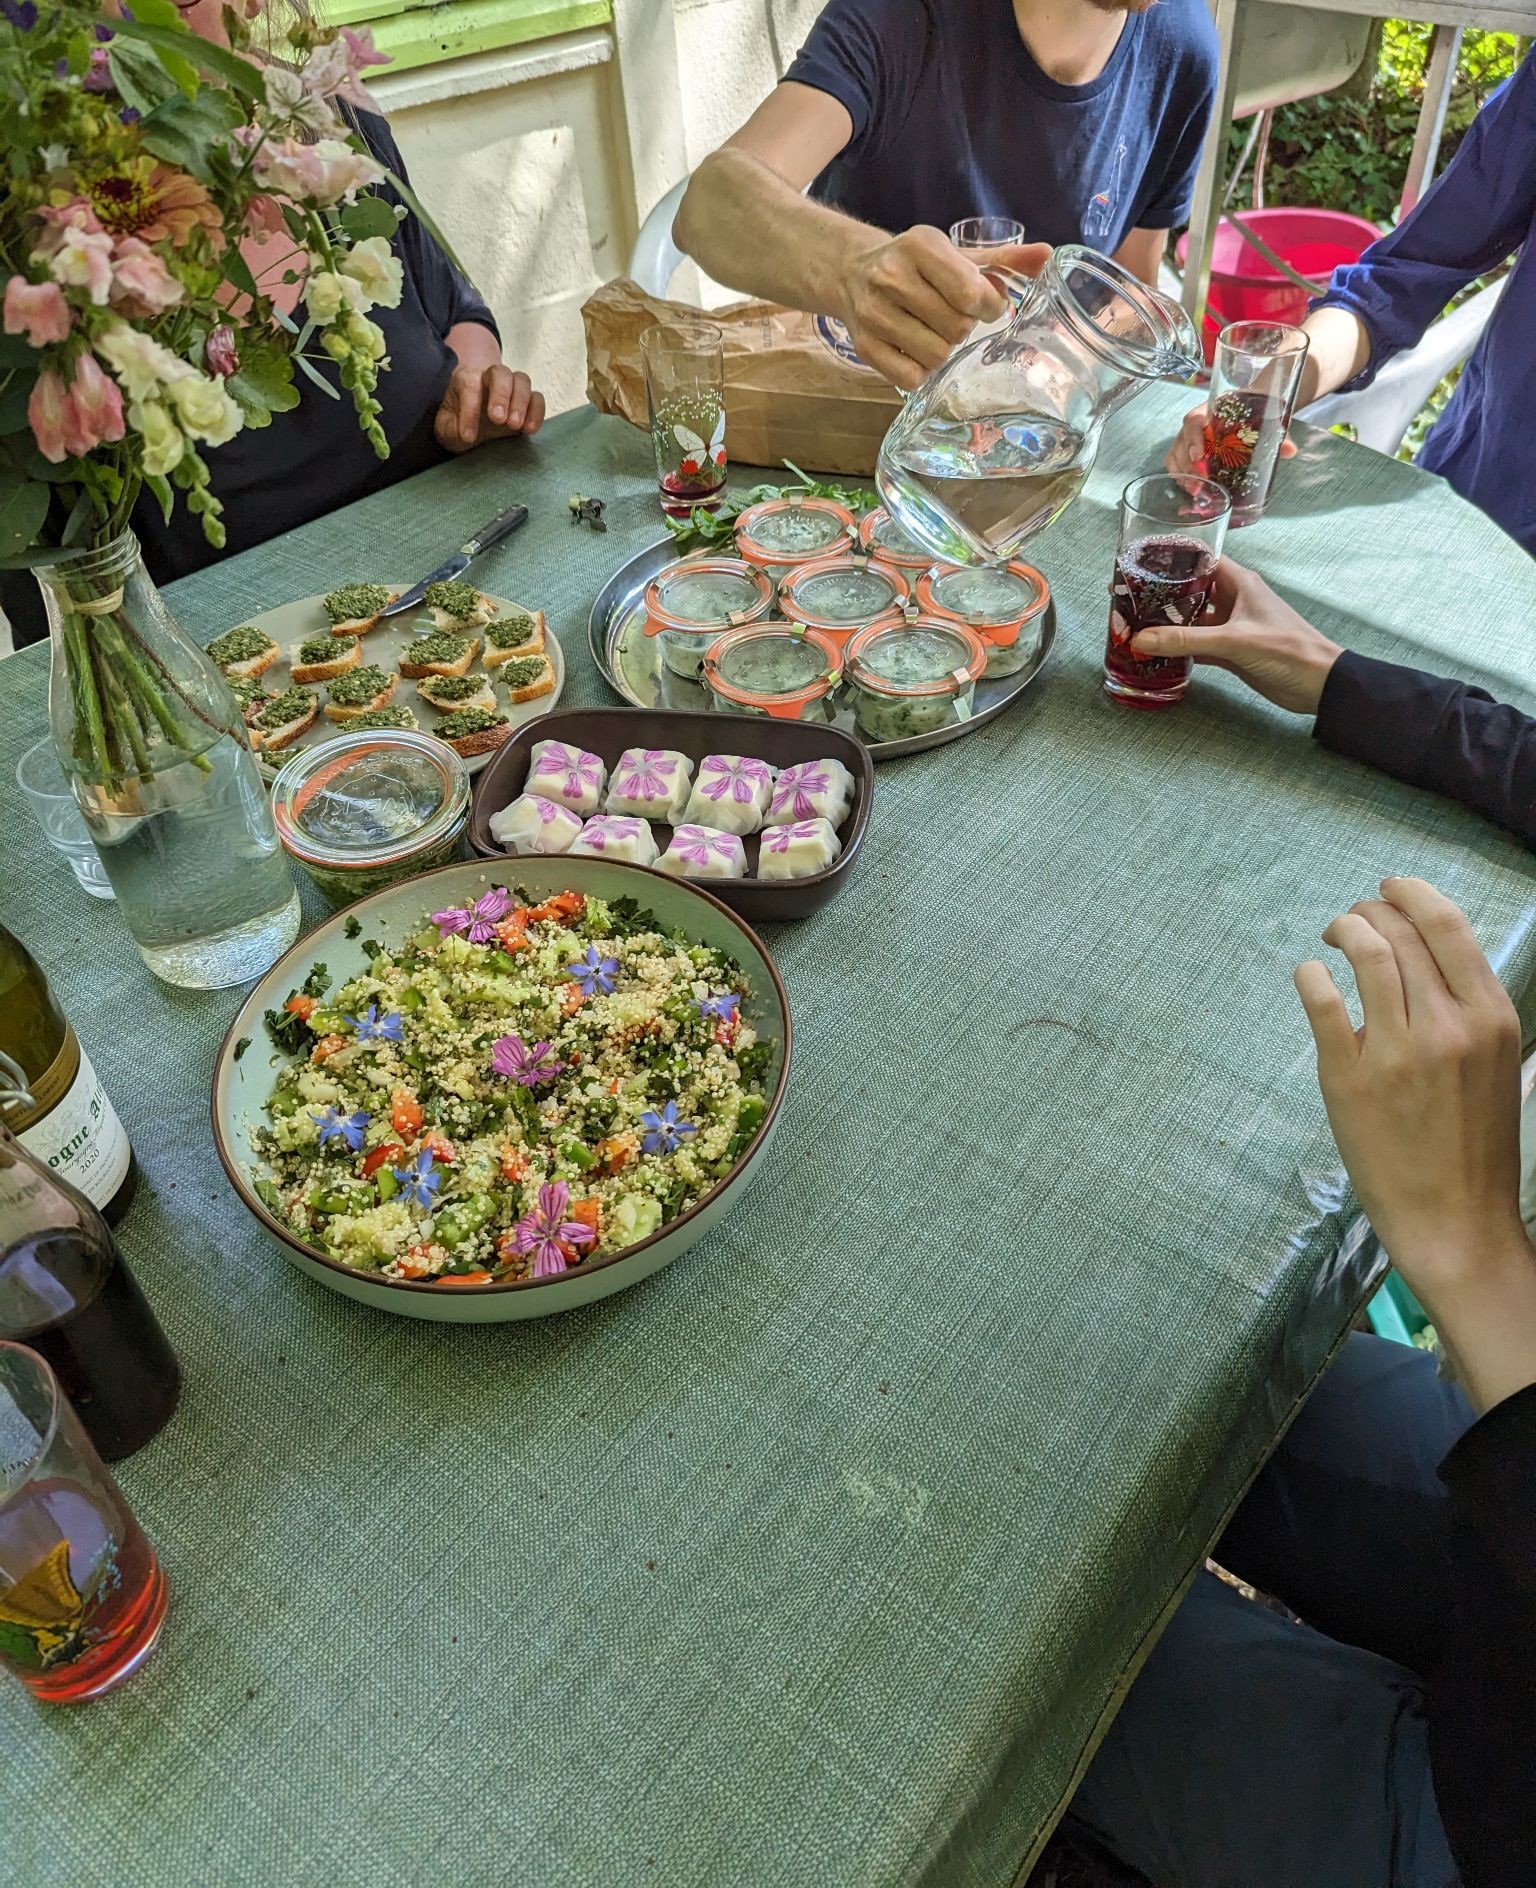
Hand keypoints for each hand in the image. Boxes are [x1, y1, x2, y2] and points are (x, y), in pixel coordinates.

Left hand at [434, 363, 545, 453]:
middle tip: (498, 419)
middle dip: (501, 395)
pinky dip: (537, 412)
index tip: (468, 436)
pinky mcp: (527, 402)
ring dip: (521, 402)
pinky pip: (537, 398)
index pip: (470, 385)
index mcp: (466, 380)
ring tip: (515, 425)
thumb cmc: (457, 425)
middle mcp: (490, 379)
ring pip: (522, 380)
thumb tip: (465, 434)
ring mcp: (511, 388)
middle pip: (500, 373)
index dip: (470, 410)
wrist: (472, 427)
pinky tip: (530, 430)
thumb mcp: (445, 429)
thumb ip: (449, 429)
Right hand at [839, 228, 1050, 391]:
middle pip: (955, 328)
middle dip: (965, 329)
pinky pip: (910, 377)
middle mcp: (892, 277)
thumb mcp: (956, 255)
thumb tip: (1049, 256)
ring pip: (935, 355)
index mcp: (920, 247)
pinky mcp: (865, 347)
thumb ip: (1003, 260)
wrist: (852, 272)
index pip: (969, 292)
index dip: (988, 307)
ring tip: (935, 334)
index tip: (985, 306)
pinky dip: (922, 372)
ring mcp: (875, 314)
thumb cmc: (915, 265)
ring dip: (945, 352)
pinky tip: (918, 353)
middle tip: (954, 319)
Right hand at [1129, 558, 1342, 714]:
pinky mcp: (1230, 651)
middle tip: (1127, 596)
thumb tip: (1141, 639)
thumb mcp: (1234, 641)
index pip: (1201, 558)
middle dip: (1161, 593)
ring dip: (1167, 623)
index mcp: (1239, 582)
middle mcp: (1232, 600)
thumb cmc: (1288, 648)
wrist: (1317, 683)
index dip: (1172, 558)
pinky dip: (1178, 649)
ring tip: (1134, 624)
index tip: (1141, 561)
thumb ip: (1186, 640)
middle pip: (1190, 589)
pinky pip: (1197, 645)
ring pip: (1191, 619)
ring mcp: (1231, 626)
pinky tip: (1156, 652)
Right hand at [1166, 401, 1296, 477]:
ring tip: (1195, 491)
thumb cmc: (1258, 409)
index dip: (1193, 439)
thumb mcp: (1270, 416)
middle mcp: (1196, 423)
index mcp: (1210, 409)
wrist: (1257, 404)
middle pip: (1181, 442)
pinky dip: (1180, 477)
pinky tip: (1191, 489)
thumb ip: (1279, 433)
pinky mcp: (1191, 450)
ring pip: (1175, 454)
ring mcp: (1191, 438)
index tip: (1200, 456)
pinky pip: (1176, 462)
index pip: (1192, 421)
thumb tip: (1290, 450)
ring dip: (1181, 474)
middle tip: (1199, 484)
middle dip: (1187, 465)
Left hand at [1297, 878, 1526, 1280]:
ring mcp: (1399, 1052)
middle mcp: (1449, 1027)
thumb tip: (1428, 957)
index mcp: (1492, 1018)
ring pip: (1365, 954)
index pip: (1448, 926)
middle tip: (1352, 919)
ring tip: (1331, 936)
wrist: (1454, 1218)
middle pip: (1401, 932)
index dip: (1412, 893)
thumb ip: (1467, 1011)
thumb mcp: (1494, 1064)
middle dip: (1370, 911)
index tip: (1388, 887)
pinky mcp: (1350, 1077)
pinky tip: (1310, 974)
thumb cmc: (1473, 1142)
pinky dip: (1311, 973)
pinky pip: (1323, 1000)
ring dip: (1341, 929)